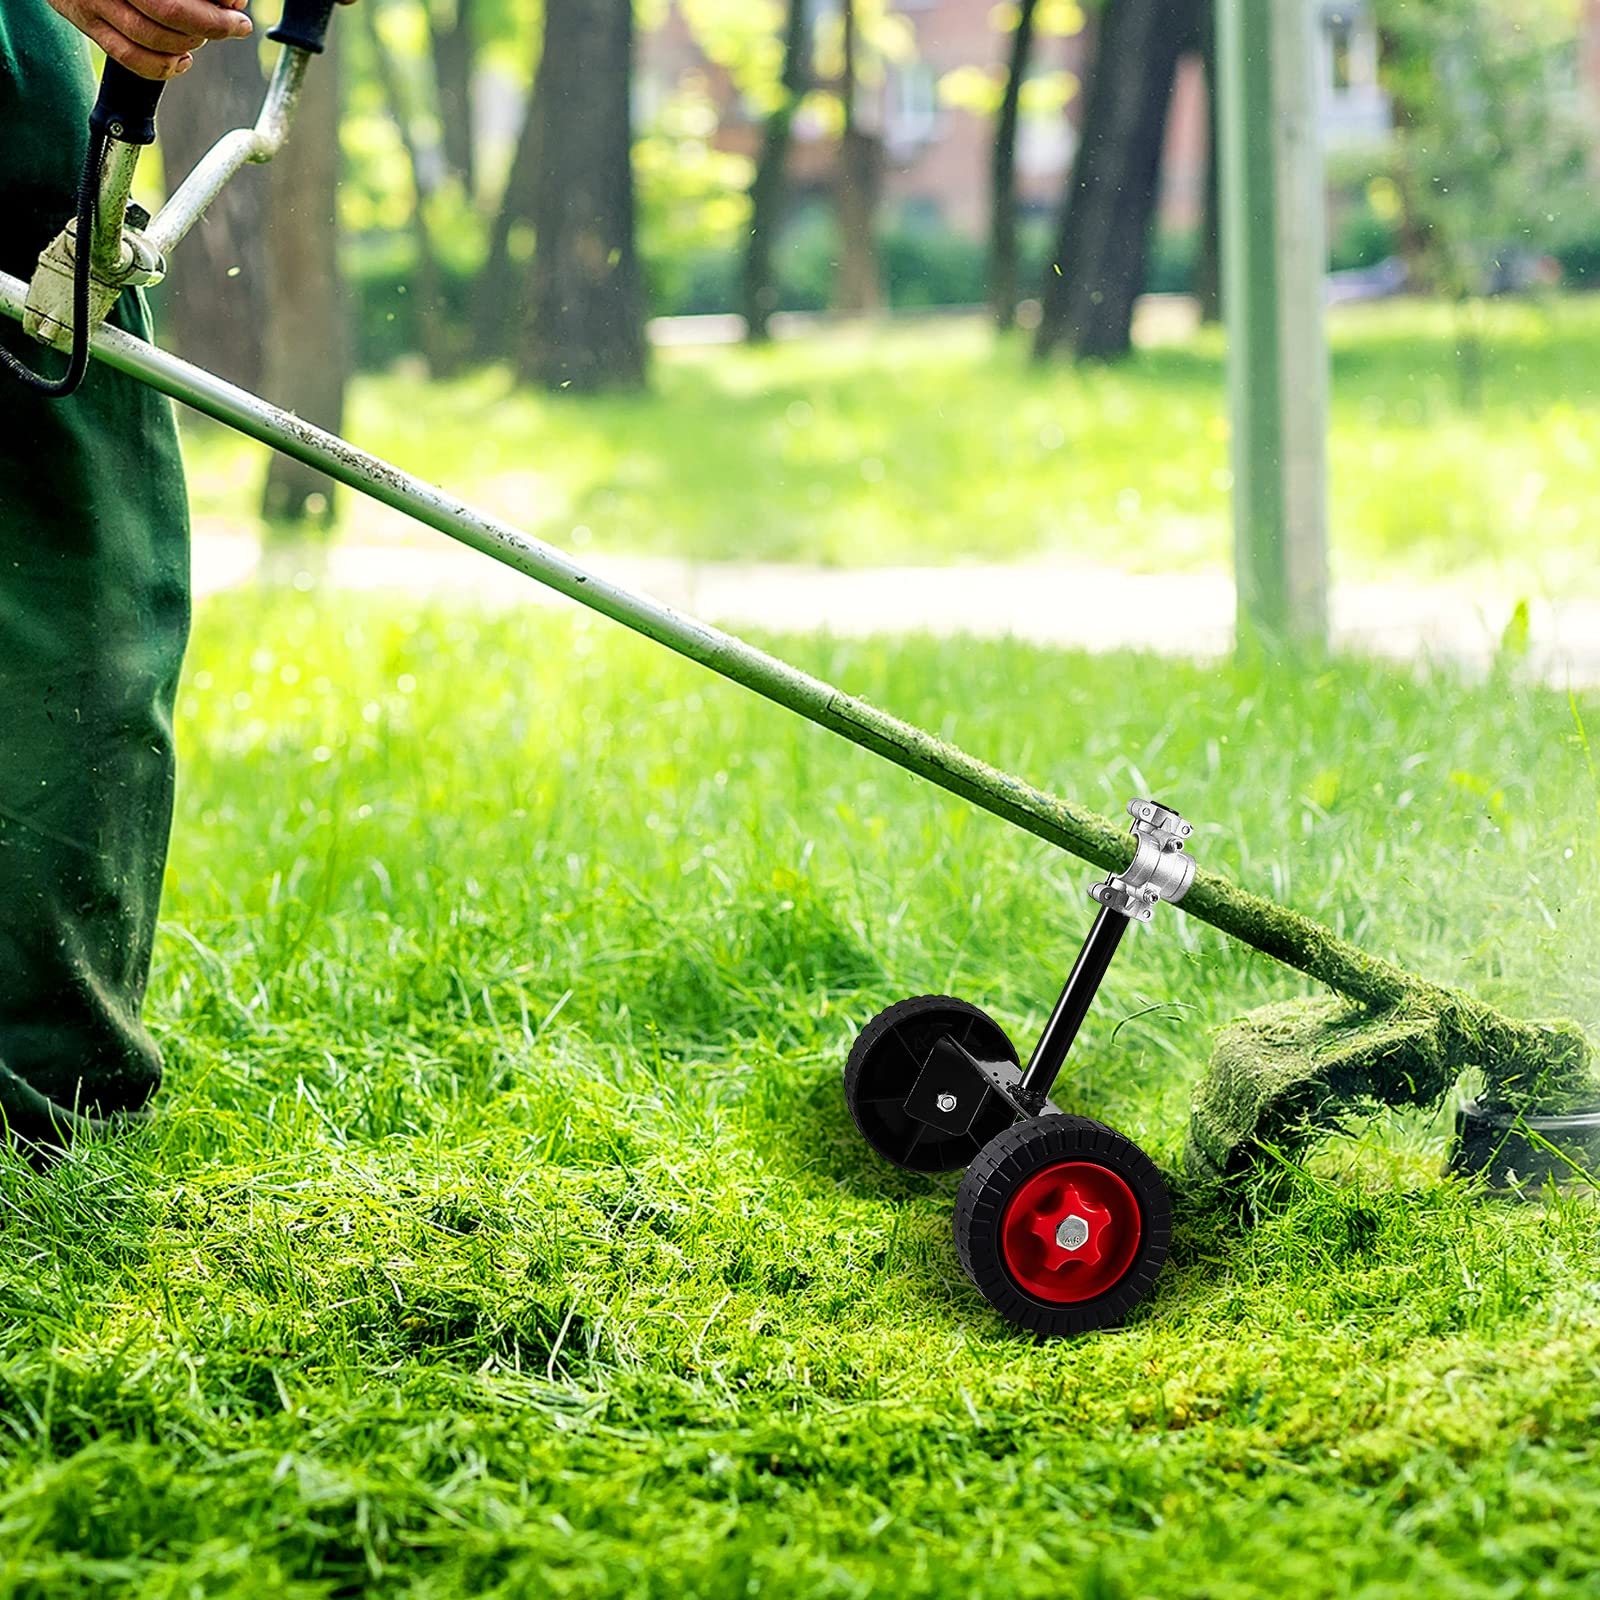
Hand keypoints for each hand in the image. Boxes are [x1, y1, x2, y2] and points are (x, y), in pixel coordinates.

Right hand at [45, 0, 253, 80]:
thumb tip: (232, 1)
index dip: (216, 2)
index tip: (237, 4)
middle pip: (171, 11)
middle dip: (213, 24)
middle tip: (237, 25)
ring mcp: (94, 1)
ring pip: (155, 39)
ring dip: (190, 43)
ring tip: (204, 35)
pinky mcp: (87, 23)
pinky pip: (132, 59)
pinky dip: (165, 66)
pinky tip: (184, 58)